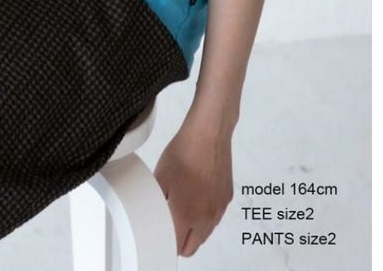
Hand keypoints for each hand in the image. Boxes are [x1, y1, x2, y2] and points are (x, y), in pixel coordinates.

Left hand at [153, 114, 233, 256]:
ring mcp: (219, 209)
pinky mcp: (227, 198)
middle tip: (171, 225)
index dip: (169, 243)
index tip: (163, 235)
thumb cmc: (184, 152)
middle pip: (194, 246)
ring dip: (195, 229)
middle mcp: (206, 217)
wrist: (207, 135)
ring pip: (207, 232)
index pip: (180, 248)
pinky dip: (207, 214)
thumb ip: (158, 201)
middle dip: (182, 241)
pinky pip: (216, 216)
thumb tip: (154, 212)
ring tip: (183, 206)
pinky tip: (197, 195)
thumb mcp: (160, 177)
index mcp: (187, 216)